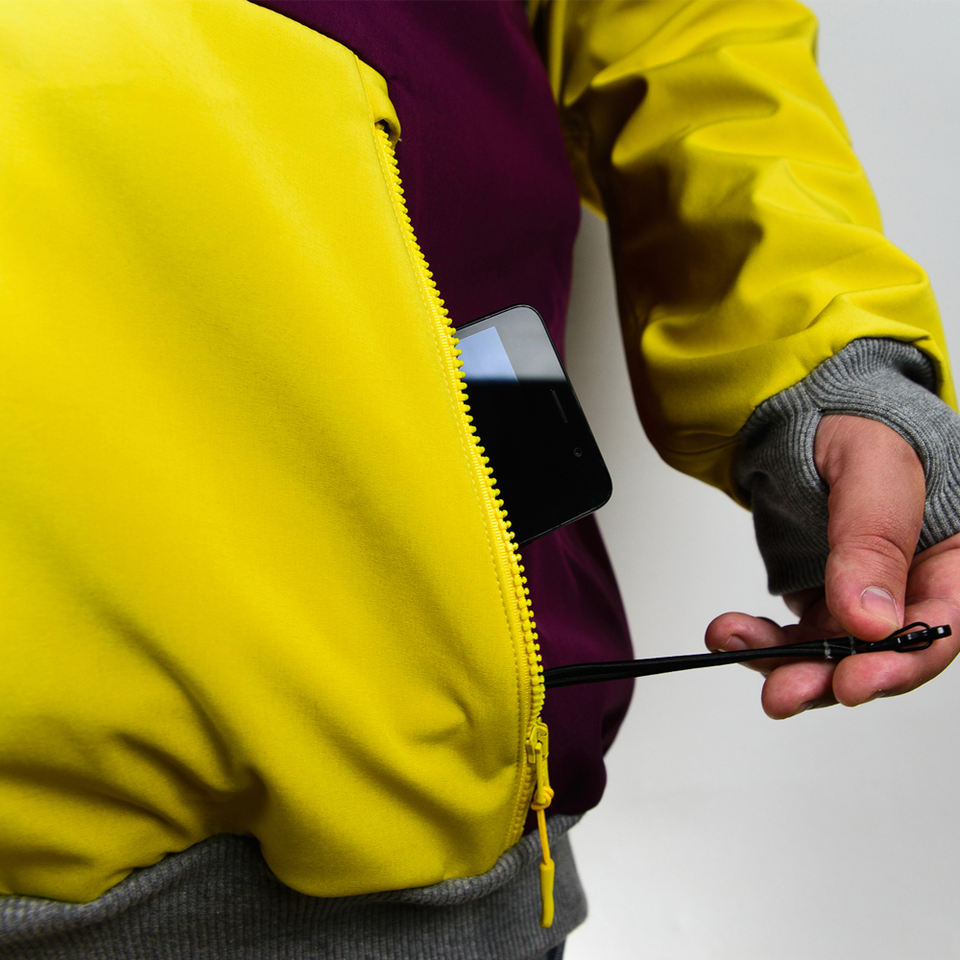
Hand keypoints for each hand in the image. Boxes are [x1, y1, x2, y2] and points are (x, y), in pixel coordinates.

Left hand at [706, 414, 959, 717]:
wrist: (806, 412)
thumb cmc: (857, 424)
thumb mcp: (873, 467)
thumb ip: (873, 538)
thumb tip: (871, 619)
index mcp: (954, 556)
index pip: (943, 625)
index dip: (902, 664)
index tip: (854, 680)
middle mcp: (915, 586)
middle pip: (886, 656)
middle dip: (834, 679)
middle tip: (784, 691)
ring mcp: (867, 598)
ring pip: (837, 656)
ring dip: (788, 666)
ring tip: (738, 647)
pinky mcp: (824, 599)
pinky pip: (797, 637)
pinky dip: (763, 642)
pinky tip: (731, 632)